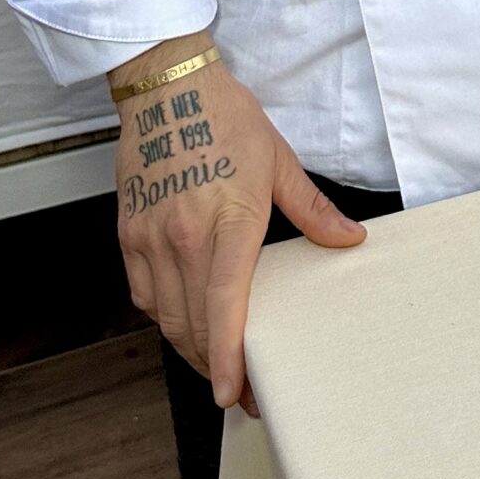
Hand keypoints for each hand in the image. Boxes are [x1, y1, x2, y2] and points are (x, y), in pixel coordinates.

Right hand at [111, 33, 366, 413]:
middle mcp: (183, 235)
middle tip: (242, 389)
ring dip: (191, 348)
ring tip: (217, 363)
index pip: (225, 304)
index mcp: (228, 218)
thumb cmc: (225, 117)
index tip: (233, 393)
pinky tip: (185, 320)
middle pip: (195, 324)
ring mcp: (150, 237)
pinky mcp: (128, 233)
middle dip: (216, 367)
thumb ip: (313, 210)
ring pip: (167, 317)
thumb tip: (350, 240)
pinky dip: (165, 318)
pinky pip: (144, 295)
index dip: (227, 357)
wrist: (167, 85)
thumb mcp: (279, 160)